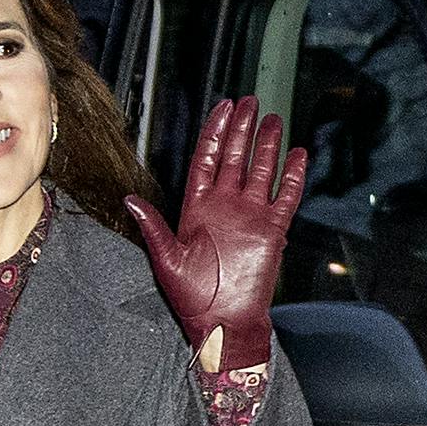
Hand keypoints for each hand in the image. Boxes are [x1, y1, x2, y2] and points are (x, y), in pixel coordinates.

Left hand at [123, 96, 305, 373]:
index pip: (206, 157)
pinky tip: (297, 154)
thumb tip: (129, 200)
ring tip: (273, 119)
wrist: (223, 323)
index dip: (215, 131)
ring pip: (260, 170)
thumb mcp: (166, 260)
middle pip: (234, 156)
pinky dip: (292, 175)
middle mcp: (224, 206)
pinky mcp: (271, 230)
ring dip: (266, 144)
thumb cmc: (192, 298)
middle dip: (241, 128)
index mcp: (197, 207)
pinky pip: (285, 196)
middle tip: (250, 102)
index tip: (223, 107)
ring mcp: (249, 216)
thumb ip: (153, 226)